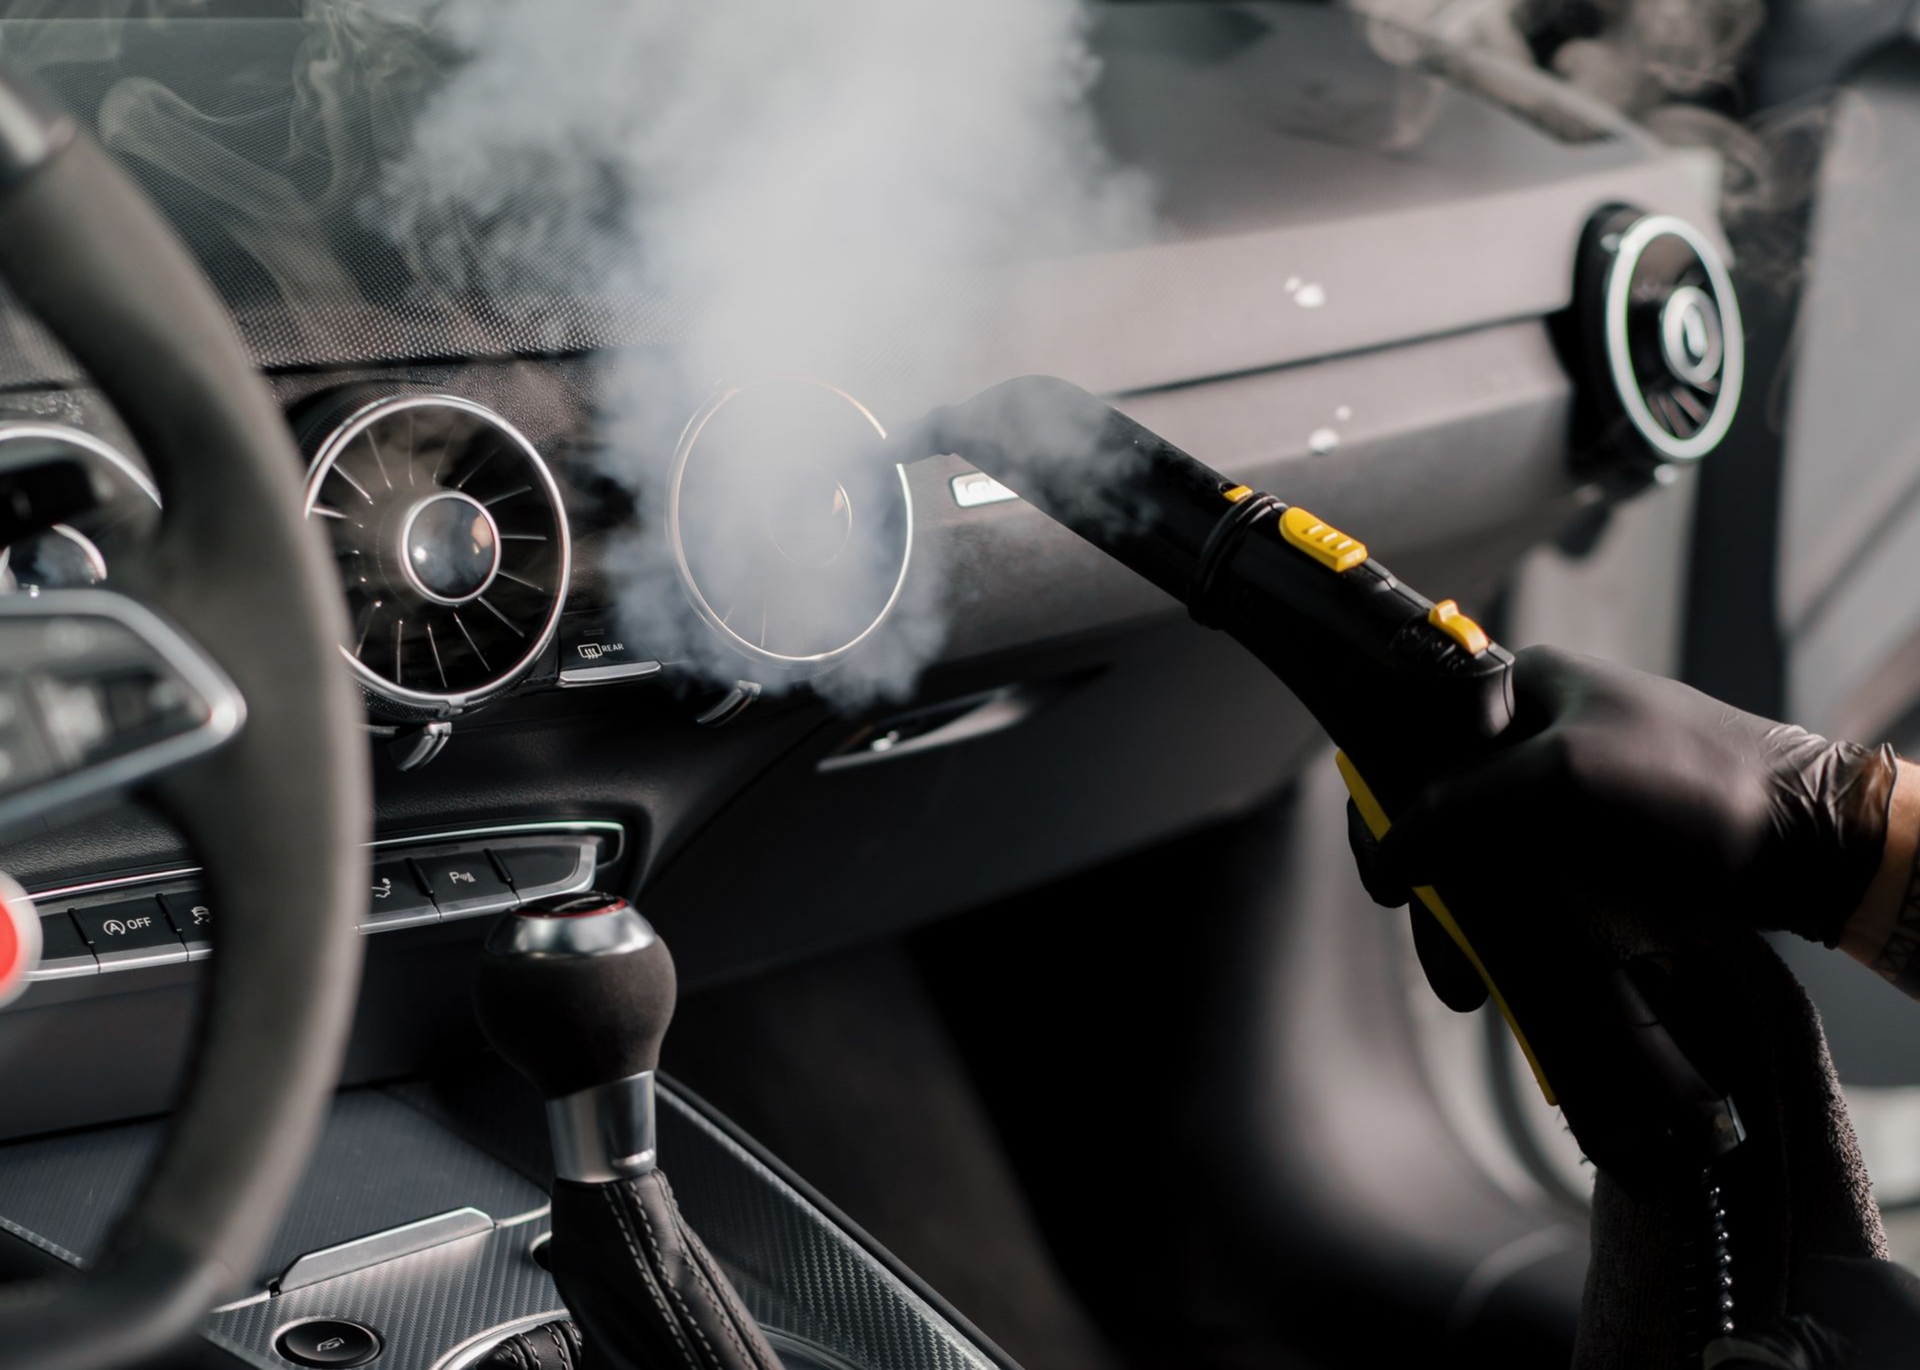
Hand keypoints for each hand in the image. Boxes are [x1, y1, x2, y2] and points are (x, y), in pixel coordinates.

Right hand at [1350, 647, 1897, 949]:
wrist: (1803, 842)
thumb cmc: (1689, 782)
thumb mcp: (1559, 775)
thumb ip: (1458, 805)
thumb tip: (1387, 853)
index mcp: (1517, 692)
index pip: (1414, 738)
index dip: (1385, 804)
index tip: (1387, 872)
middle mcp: (1530, 742)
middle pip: (1440, 814)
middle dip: (1430, 886)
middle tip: (1436, 945)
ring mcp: (1560, 801)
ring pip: (1478, 863)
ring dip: (1464, 924)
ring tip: (1468, 984)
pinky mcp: (1588, 855)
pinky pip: (1520, 894)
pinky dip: (1502, 934)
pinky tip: (1497, 974)